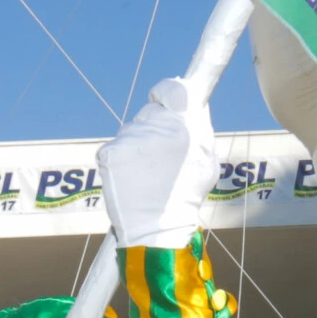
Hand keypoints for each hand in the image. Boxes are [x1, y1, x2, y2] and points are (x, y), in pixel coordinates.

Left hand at [97, 77, 215, 249]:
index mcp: (185, 128)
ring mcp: (131, 141)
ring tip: (145, 174)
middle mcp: (157, 129)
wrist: (157, 227)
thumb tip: (192, 101)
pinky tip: (130, 179)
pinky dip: (119, 161)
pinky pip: (114, 148)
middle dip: (151, 128)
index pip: (173, 90)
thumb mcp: (206, 160)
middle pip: (148, 114)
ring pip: (130, 132)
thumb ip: (200, 127)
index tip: (160, 99)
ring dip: (135, 147)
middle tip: (158, 157)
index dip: (165, 93)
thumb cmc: (185, 196)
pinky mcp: (110, 154)